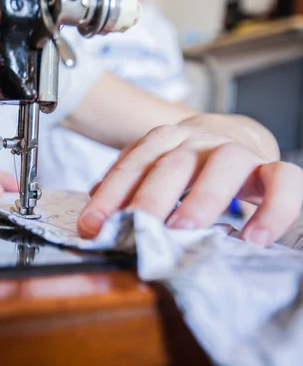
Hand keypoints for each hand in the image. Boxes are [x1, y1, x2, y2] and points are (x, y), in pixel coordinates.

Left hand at [78, 124, 302, 246]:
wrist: (238, 134)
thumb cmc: (189, 160)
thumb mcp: (154, 165)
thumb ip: (125, 183)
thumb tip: (91, 211)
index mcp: (164, 140)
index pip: (132, 165)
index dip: (110, 196)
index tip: (91, 226)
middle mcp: (198, 141)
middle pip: (171, 165)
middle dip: (148, 199)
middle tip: (134, 230)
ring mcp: (235, 152)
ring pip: (223, 166)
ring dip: (201, 199)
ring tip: (184, 231)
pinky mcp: (271, 167)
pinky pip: (281, 182)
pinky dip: (271, 209)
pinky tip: (253, 238)